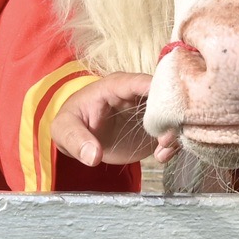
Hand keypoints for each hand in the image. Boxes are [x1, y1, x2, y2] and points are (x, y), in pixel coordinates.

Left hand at [51, 71, 175, 166]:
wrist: (80, 137)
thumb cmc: (72, 124)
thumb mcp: (64, 129)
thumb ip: (76, 140)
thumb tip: (92, 156)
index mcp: (116, 86)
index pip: (141, 81)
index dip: (157, 90)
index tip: (167, 108)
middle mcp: (137, 94)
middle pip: (165, 95)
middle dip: (170, 115)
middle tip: (164, 140)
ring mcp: (148, 112)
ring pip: (173, 114)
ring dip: (174, 132)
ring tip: (162, 152)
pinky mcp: (154, 129)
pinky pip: (171, 132)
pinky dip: (172, 144)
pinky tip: (161, 157)